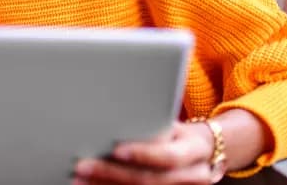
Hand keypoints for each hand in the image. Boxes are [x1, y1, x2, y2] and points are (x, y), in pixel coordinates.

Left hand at [72, 121, 214, 183]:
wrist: (207, 155)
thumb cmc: (181, 133)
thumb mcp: (175, 124)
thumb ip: (153, 122)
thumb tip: (115, 108)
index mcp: (193, 152)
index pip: (168, 156)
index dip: (143, 154)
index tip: (116, 149)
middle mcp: (191, 177)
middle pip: (149, 180)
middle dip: (112, 174)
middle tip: (82, 166)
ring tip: (78, 180)